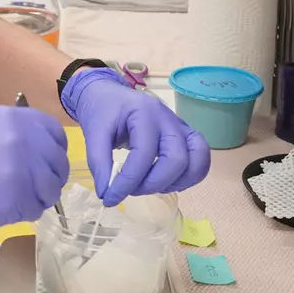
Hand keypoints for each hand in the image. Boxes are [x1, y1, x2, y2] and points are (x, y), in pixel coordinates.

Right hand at [0, 106, 68, 249]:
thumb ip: (12, 133)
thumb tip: (36, 148)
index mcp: (14, 118)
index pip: (55, 134)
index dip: (53, 151)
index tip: (45, 162)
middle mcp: (23, 140)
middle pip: (57, 163)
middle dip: (49, 177)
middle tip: (32, 187)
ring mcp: (21, 170)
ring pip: (50, 188)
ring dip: (39, 197)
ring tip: (15, 199)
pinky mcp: (15, 200)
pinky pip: (35, 209)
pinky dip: (25, 213)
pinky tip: (4, 209)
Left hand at [61, 68, 209, 207]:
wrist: (109, 95)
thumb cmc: (102, 110)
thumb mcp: (93, 132)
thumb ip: (98, 162)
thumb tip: (107, 194)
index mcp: (144, 112)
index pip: (144, 153)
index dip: (128, 181)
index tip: (110, 197)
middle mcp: (168, 118)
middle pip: (177, 159)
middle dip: (154, 183)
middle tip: (132, 190)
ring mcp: (180, 127)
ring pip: (197, 160)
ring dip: (175, 182)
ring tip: (149, 186)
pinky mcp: (185, 136)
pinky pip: (200, 160)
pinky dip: (188, 177)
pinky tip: (166, 182)